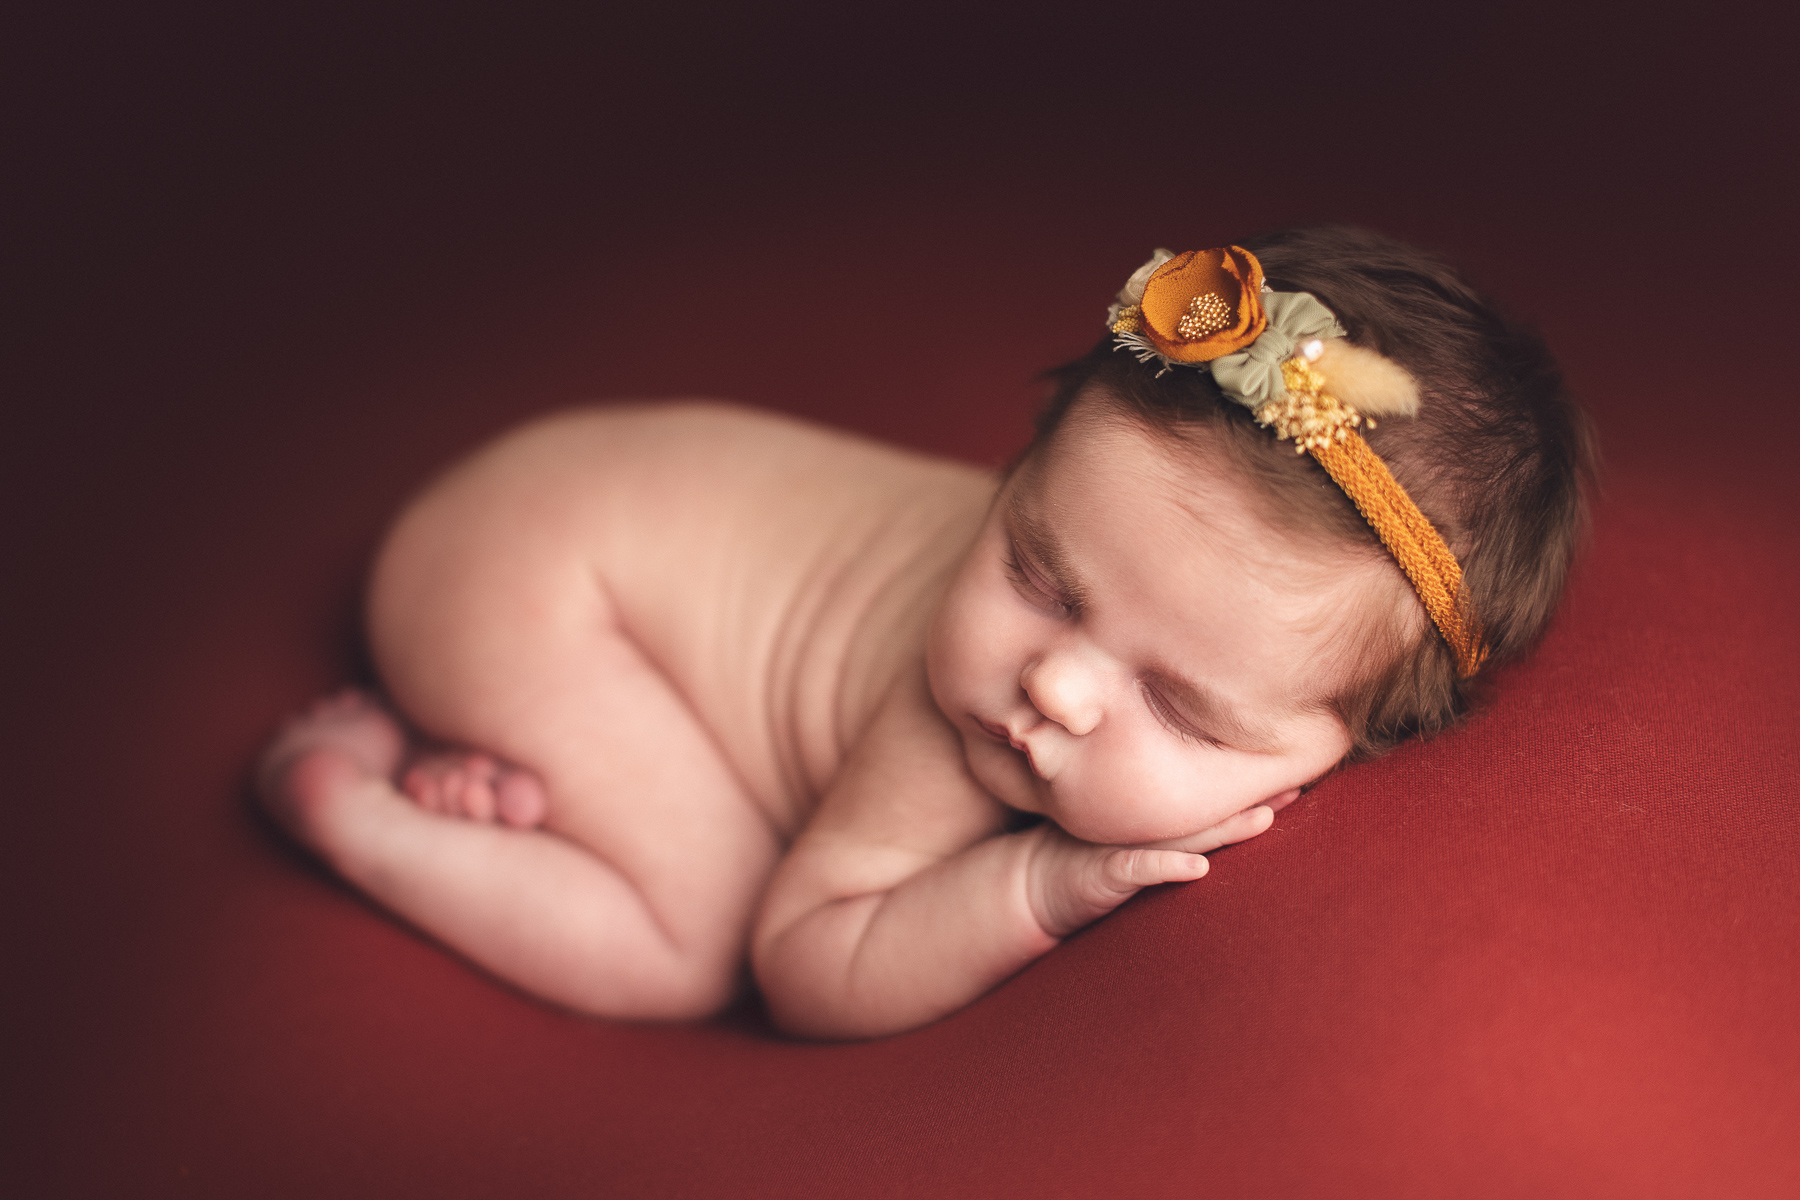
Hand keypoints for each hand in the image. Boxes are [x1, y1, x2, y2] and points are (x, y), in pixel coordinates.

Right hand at [1023, 803, 1274, 937]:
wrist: (1030, 884)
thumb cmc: (1081, 858)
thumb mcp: (1126, 841)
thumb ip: (1167, 827)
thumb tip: (1210, 831)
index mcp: (1153, 820)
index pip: (1207, 801)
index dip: (1247, 790)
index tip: (1293, 776)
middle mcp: (1143, 827)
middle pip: (1206, 813)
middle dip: (1251, 802)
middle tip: (1296, 788)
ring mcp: (1125, 847)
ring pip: (1184, 835)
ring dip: (1225, 829)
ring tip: (1265, 820)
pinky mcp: (1105, 874)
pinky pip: (1140, 869)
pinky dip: (1168, 868)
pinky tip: (1198, 869)